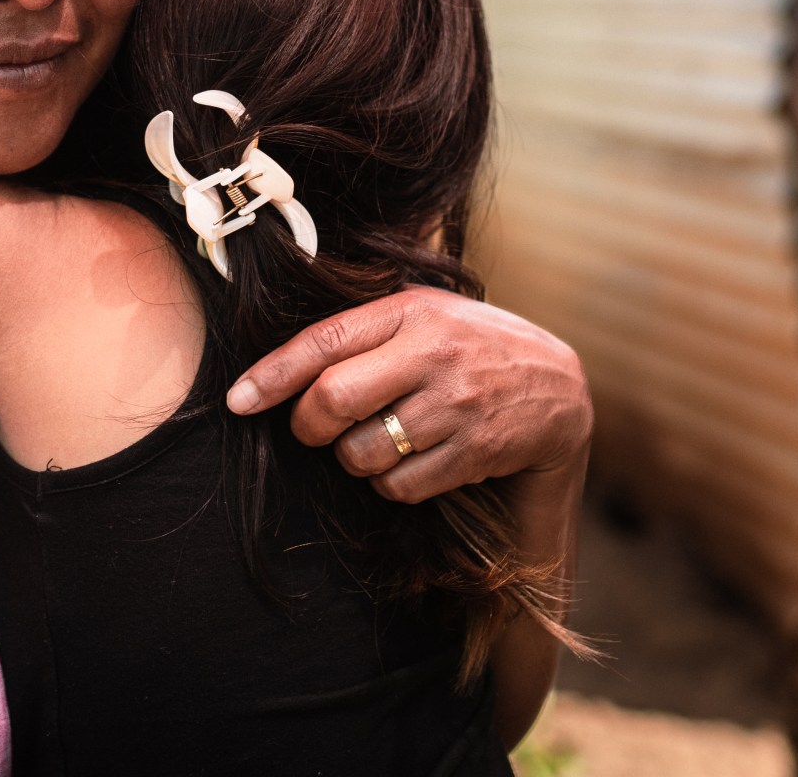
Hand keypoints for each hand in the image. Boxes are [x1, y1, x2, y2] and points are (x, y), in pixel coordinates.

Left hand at [225, 288, 592, 503]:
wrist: (559, 387)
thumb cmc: (468, 348)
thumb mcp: (422, 316)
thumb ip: (363, 330)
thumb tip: (279, 364)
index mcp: (411, 311)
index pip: (324, 341)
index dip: (272, 375)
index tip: (238, 401)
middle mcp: (433, 353)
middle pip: (333, 399)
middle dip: (309, 426)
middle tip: (314, 430)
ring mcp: (457, 404)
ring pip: (363, 451)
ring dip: (355, 459)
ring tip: (379, 440)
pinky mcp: (477, 452)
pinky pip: (400, 486)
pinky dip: (392, 484)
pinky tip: (413, 460)